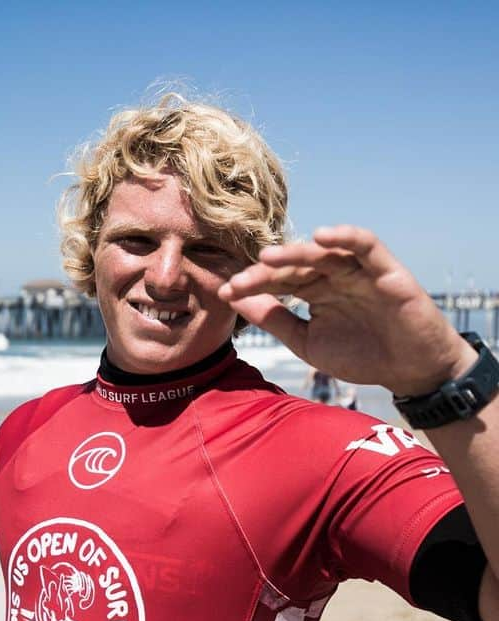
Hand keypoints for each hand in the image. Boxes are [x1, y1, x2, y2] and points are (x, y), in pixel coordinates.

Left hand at [217, 225, 476, 396]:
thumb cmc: (361, 356)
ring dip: (295, 253)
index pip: (277, 281)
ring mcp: (359, 271)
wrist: (409, 371)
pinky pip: (366, 246)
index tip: (225, 291)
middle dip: (265, 273)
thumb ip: (274, 320)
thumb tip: (233, 299)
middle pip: (294, 266)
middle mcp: (333, 276)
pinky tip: (321, 236)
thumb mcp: (307, 342)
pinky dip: (345, 237)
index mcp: (313, 291)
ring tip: (267, 256)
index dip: (251, 284)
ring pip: (323, 253)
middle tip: (239, 280)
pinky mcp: (387, 270)